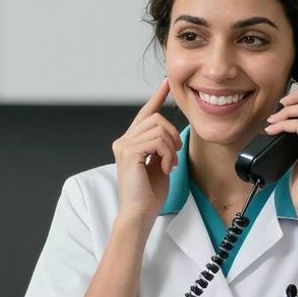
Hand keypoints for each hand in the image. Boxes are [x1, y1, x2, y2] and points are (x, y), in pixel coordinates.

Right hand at [112, 78, 181, 222]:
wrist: (140, 213)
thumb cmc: (149, 194)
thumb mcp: (159, 163)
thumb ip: (161, 146)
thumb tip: (168, 131)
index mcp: (130, 142)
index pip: (145, 113)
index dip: (157, 97)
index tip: (167, 83)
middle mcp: (124, 141)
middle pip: (156, 118)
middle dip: (172, 135)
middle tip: (174, 157)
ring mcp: (124, 146)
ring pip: (159, 128)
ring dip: (171, 147)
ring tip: (168, 165)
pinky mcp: (129, 153)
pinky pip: (157, 141)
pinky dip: (167, 154)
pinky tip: (164, 168)